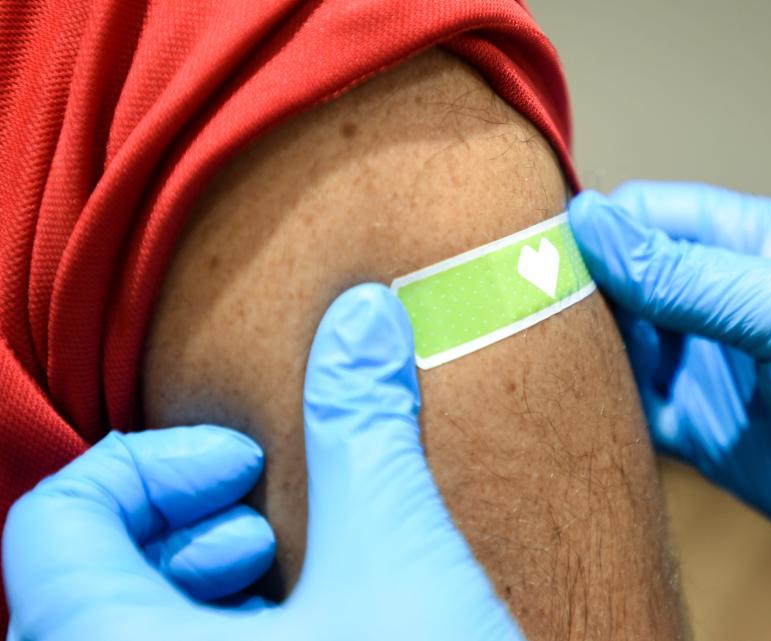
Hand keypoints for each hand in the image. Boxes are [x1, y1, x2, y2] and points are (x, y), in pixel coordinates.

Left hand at [3, 284, 522, 640]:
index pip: (53, 524)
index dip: (148, 466)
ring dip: (193, 596)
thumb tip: (363, 315)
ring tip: (286, 583)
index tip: (243, 465)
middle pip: (73, 587)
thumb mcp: (396, 561)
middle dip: (175, 530)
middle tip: (261, 520)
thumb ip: (361, 429)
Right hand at [569, 181, 770, 593]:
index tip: (537, 253)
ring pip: (623, 347)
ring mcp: (711, 368)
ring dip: (585, 353)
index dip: (596, 229)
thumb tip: (590, 224)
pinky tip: (571, 409)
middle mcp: (723, 302)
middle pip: (624, 281)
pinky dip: (603, 409)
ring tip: (538, 361)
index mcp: (751, 245)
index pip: (650, 216)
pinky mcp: (704, 433)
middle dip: (578, 293)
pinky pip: (636, 411)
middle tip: (522, 314)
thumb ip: (686, 274)